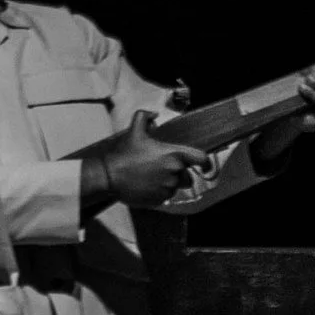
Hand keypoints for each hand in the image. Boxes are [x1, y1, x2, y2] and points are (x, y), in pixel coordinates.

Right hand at [82, 110, 206, 208]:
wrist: (109, 176)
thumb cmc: (123, 153)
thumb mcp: (133, 130)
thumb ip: (145, 117)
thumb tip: (154, 115)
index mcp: (174, 155)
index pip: (201, 159)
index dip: (205, 162)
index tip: (204, 166)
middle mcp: (175, 172)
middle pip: (188, 176)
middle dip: (178, 173)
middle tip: (161, 169)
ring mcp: (168, 188)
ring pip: (176, 187)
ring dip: (168, 183)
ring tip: (150, 178)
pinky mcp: (160, 200)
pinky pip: (165, 196)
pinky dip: (159, 192)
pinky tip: (145, 186)